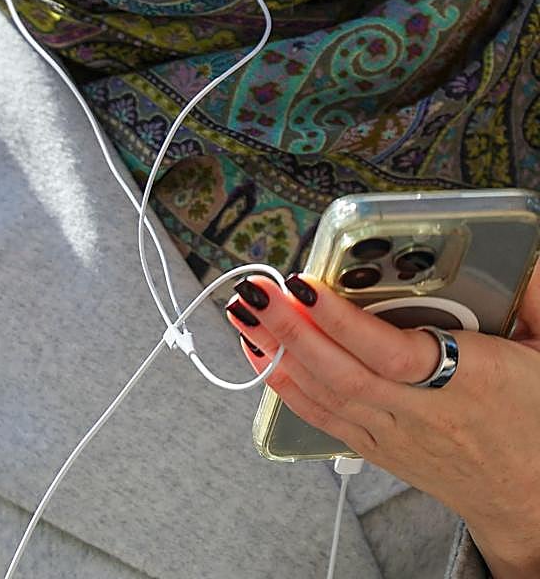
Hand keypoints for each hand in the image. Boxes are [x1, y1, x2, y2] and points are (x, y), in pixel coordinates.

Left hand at [224, 267, 539, 577]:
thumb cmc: (538, 418)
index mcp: (469, 380)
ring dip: (275, 349)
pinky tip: (258, 352)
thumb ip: (531, 299)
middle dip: (289, 326)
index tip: (306, 285)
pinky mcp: (373, 445)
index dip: (342, 320)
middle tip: (255, 290)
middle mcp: (421, 410)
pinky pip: (319, 415)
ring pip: (322, 391)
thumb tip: (524, 257)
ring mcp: (391, 432)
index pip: (390, 352)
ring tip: (243, 311)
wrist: (533, 497)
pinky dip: (283, 383)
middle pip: (341, 370)